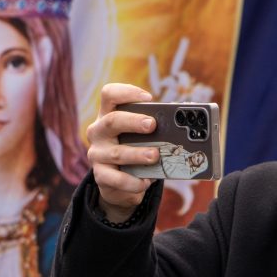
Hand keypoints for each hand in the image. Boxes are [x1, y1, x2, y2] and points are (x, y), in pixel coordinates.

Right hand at [86, 83, 162, 221]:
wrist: (119, 183)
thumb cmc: (134, 151)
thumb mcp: (140, 137)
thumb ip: (152, 129)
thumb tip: (179, 127)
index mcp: (108, 115)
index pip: (109, 94)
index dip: (127, 92)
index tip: (148, 98)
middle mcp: (98, 132)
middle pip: (112, 120)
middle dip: (134, 121)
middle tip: (152, 125)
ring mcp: (96, 154)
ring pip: (116, 152)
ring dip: (138, 153)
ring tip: (155, 155)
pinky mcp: (100, 176)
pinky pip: (116, 179)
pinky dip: (133, 181)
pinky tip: (146, 181)